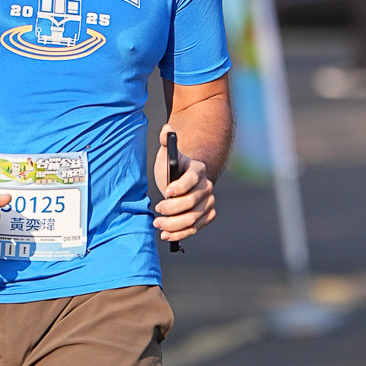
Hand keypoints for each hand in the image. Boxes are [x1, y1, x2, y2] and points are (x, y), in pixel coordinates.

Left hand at [153, 126, 214, 243]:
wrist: (182, 180)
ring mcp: (208, 203)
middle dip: (173, 208)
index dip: (180, 186)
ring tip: (158, 225)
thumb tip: (166, 130)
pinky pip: (195, 228)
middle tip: (157, 210)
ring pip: (193, 218)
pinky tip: (167, 235)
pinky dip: (181, 234)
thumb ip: (167, 142)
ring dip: (175, 225)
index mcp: (198, 170)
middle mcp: (207, 187)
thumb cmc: (173, 167)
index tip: (166, 192)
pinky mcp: (206, 216)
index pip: (192, 179)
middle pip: (192, 201)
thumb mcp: (167, 154)